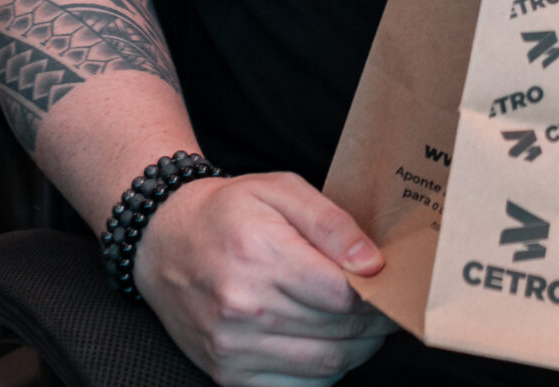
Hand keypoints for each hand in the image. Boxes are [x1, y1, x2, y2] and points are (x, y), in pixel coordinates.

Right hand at [135, 172, 396, 386]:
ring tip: (367, 325)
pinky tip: (330, 344)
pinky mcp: (226, 373)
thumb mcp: (282, 190)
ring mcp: (232, 347)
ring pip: (325, 365)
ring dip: (358, 349)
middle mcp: (243, 308)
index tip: (395, 286)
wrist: (163, 241)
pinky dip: (325, 372)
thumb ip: (333, 223)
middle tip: (391, 306)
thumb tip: (374, 264)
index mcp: (260, 256)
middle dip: (376, 323)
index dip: (380, 295)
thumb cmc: (228, 211)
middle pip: (339, 333)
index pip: (343, 295)